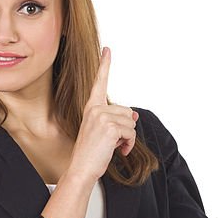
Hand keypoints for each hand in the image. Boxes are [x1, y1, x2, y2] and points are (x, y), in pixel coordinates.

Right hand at [69, 47, 138, 181]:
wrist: (82, 167)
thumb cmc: (92, 152)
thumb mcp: (104, 132)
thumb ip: (117, 120)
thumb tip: (135, 115)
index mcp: (91, 107)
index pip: (99, 82)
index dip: (104, 64)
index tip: (107, 49)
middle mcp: (95, 109)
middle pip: (127, 111)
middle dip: (126, 129)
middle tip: (112, 142)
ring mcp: (101, 116)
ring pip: (131, 122)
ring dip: (128, 137)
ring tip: (113, 146)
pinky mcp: (109, 126)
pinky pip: (131, 132)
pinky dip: (129, 144)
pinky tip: (118, 150)